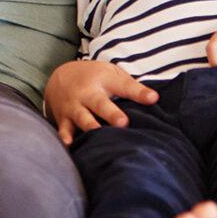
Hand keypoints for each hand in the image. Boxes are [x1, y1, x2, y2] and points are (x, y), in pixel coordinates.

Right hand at [43, 58, 157, 143]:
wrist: (61, 76)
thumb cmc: (94, 78)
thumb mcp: (113, 75)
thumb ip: (133, 88)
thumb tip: (155, 98)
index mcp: (102, 81)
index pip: (122, 87)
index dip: (136, 93)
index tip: (151, 99)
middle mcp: (85, 94)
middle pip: (99, 104)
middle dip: (110, 113)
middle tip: (122, 123)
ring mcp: (73, 106)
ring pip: (82, 117)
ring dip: (89, 126)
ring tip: (97, 134)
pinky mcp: (64, 118)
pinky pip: (64, 128)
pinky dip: (65, 135)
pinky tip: (68, 143)